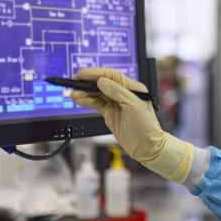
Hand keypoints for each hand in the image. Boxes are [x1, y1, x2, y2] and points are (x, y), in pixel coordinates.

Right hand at [70, 67, 192, 182]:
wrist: (146, 147)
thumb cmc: (146, 127)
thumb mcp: (133, 106)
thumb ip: (117, 91)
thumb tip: (101, 81)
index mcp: (132, 88)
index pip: (111, 76)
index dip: (96, 73)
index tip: (82, 73)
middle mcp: (123, 93)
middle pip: (102, 83)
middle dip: (87, 82)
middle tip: (74, 81)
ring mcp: (116, 103)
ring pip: (97, 93)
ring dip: (84, 92)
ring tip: (73, 94)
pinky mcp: (110, 113)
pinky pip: (96, 104)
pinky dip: (87, 101)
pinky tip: (79, 100)